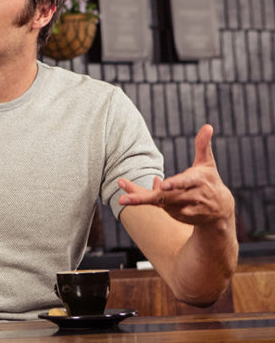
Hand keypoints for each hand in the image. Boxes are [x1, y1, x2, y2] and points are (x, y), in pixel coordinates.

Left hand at [117, 124, 234, 228]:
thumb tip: (208, 126)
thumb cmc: (209, 180)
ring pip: (161, 204)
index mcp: (199, 180)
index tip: (163, 185)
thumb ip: (203, 145)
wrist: (221, 209)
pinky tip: (136, 198)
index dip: (175, 184)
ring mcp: (185, 209)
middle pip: (165, 197)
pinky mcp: (180, 217)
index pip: (186, 182)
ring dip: (141, 200)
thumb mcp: (207, 163)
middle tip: (122, 199)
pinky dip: (151, 203)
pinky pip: (162, 210)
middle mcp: (192, 196)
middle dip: (143, 199)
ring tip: (123, 197)